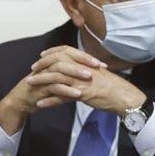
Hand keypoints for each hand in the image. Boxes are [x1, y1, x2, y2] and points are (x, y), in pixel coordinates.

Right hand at [0, 45, 106, 134]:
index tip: (101, 64)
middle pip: (66, 57)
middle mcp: (48, 66)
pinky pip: (54, 87)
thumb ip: (70, 77)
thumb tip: (88, 74)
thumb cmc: (42, 90)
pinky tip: (78, 94)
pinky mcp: (40, 88)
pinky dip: (66, 90)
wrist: (23, 101)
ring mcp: (43, 76)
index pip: (70, 53)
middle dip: (83, 61)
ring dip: (75, 73)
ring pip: (60, 70)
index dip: (86, 57)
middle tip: (98, 66)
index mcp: (53, 62)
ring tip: (90, 78)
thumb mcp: (59, 82)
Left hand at [27, 46, 146, 114]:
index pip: (64, 51)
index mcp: (85, 62)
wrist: (124, 97)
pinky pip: (61, 96)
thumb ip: (87, 71)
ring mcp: (81, 80)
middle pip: (56, 62)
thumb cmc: (115, 88)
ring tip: (29, 85)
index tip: (42, 56)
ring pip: (55, 78)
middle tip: (32, 70)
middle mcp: (81, 68)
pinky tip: (41, 104)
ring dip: (40, 81)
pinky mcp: (81, 93)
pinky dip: (49, 100)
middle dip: (42, 65)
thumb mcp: (99, 74)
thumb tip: (80, 70)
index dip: (52, 53)